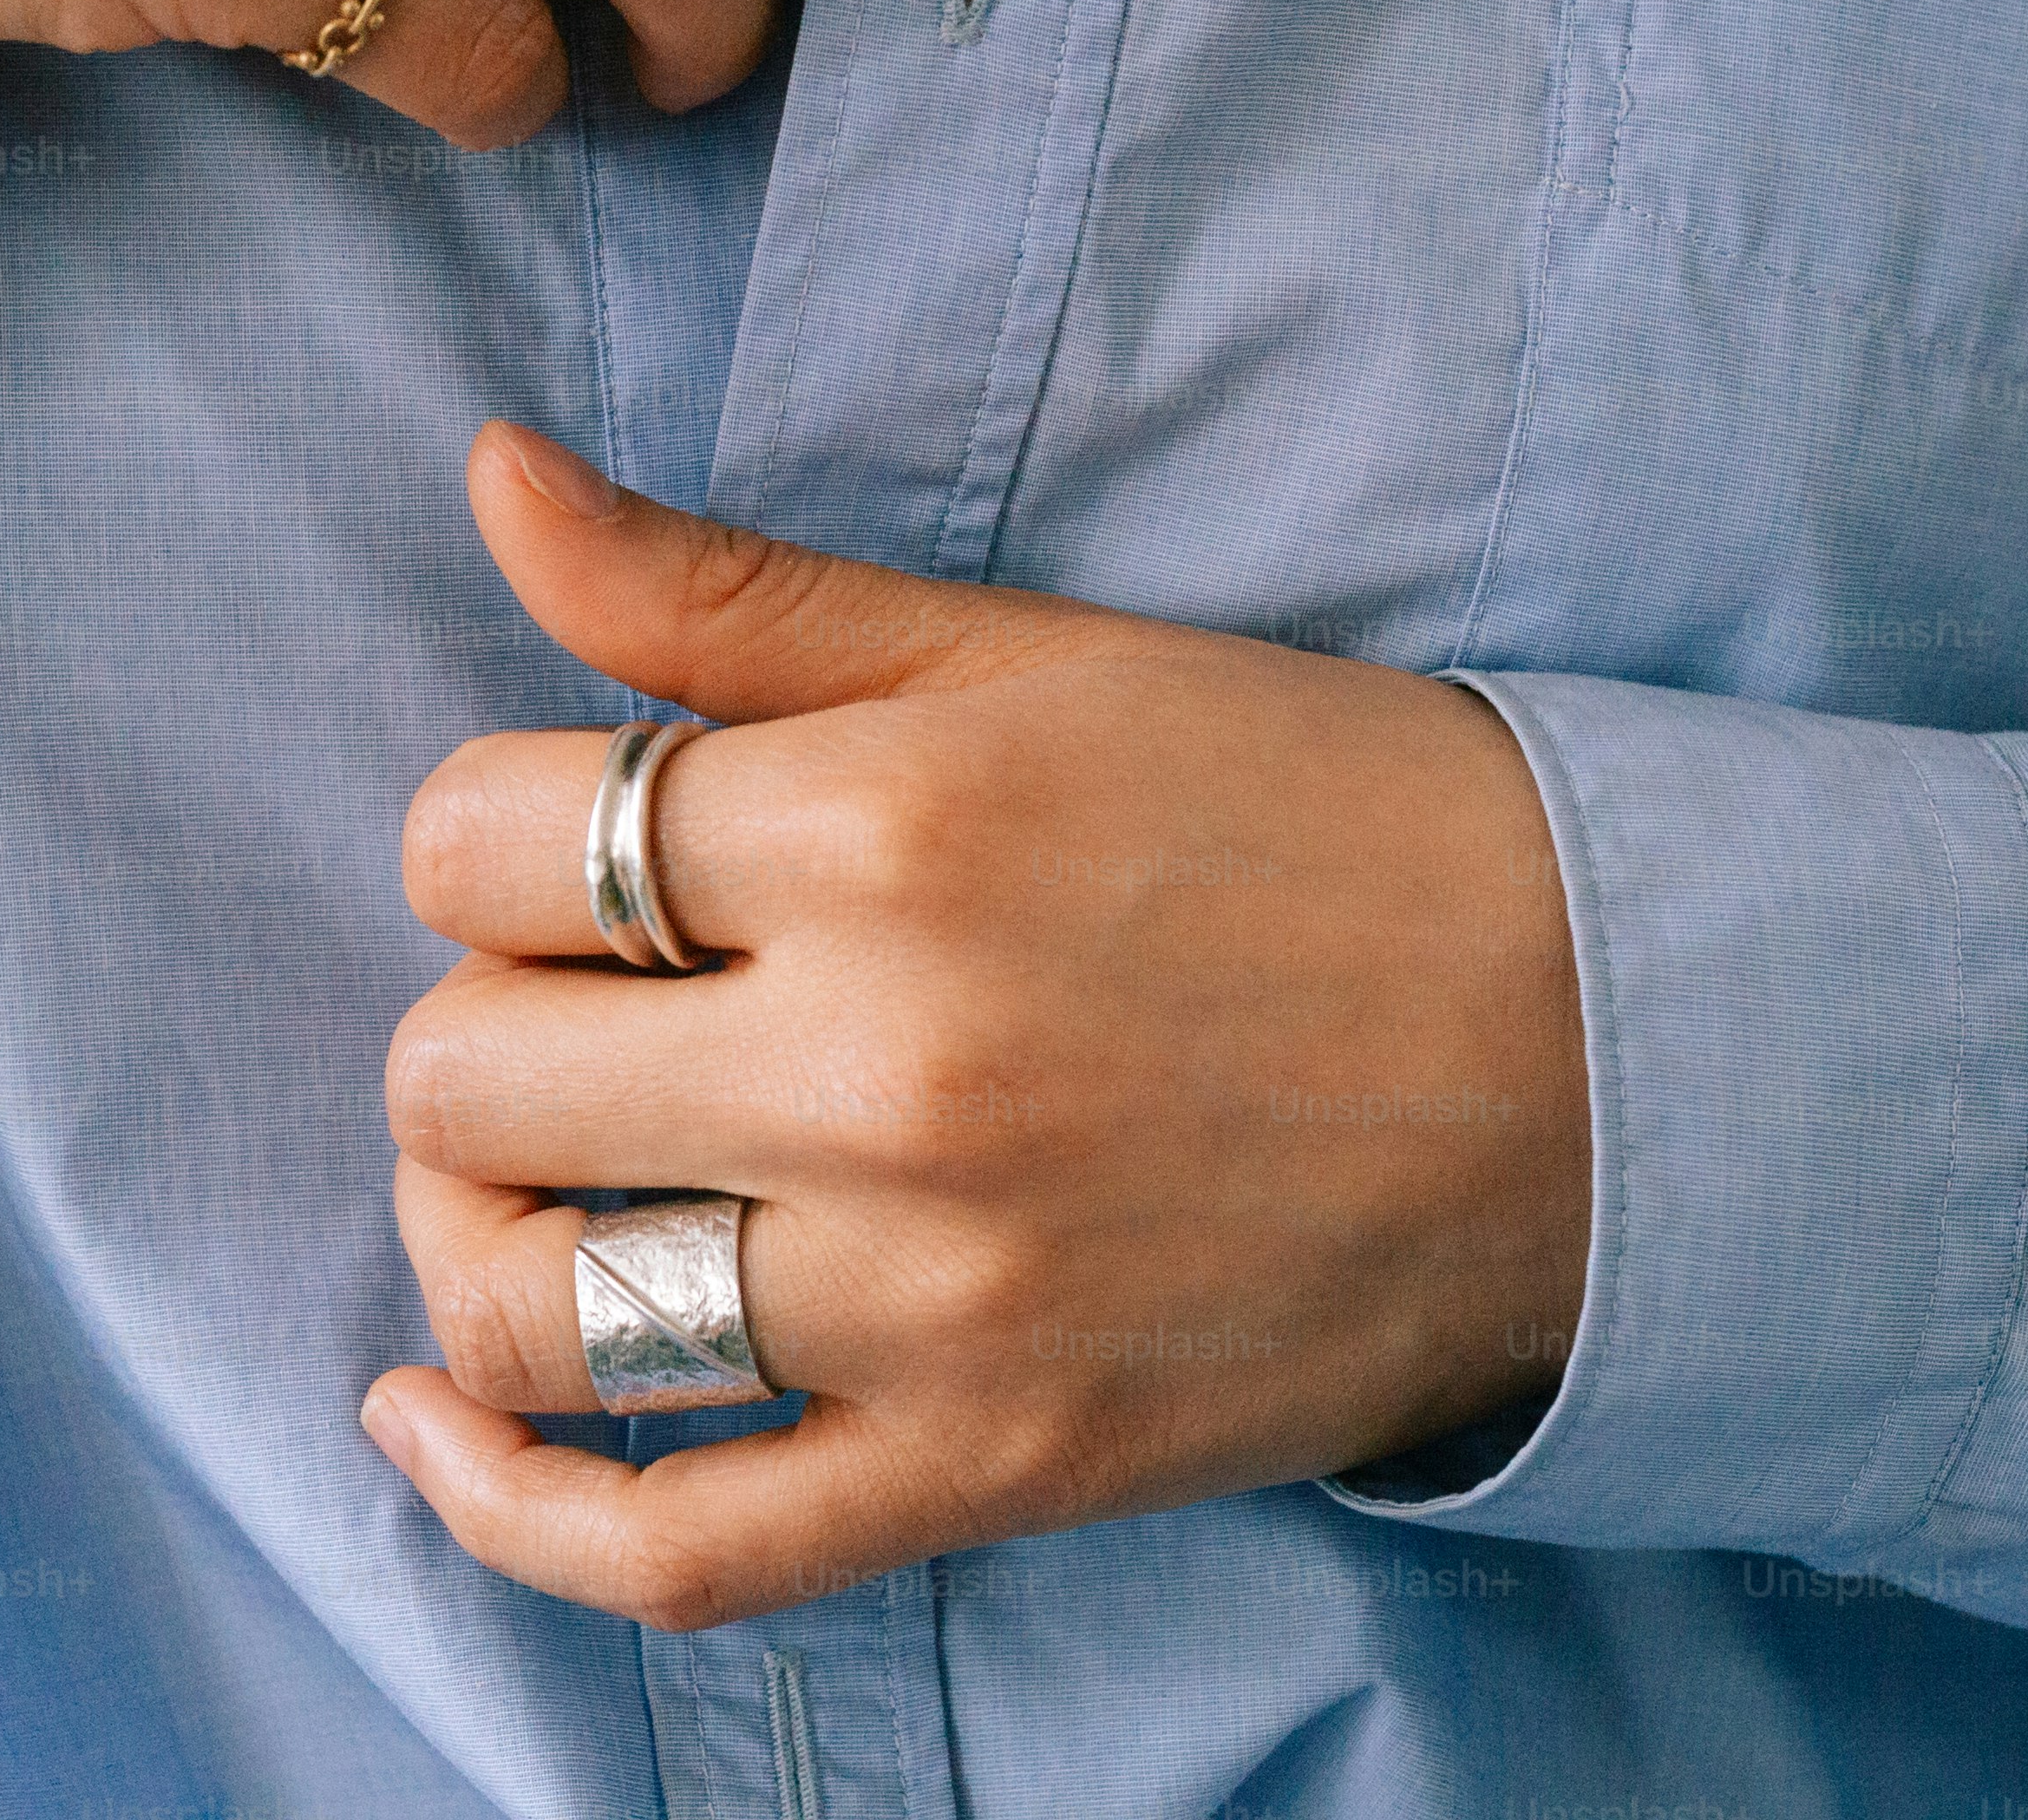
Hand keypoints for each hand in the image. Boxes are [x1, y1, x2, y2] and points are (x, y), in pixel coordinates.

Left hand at [366, 424, 1590, 1630]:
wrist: (1598, 1048)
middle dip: (491, 1018)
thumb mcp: (1017, 651)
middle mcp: (880, 1071)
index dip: (491, 831)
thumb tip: (491, 478)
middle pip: (464, 1073)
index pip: (474, 841)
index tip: (589, 844)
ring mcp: (930, 1297)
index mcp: (878, 831)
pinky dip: (504, 1503)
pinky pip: (666, 1549)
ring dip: (476, 1233)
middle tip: (601, 998)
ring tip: (547, 1172)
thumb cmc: (1302, 812)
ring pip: (522, 1302)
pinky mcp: (989, 1464)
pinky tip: (430, 1414)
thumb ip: (724, 592)